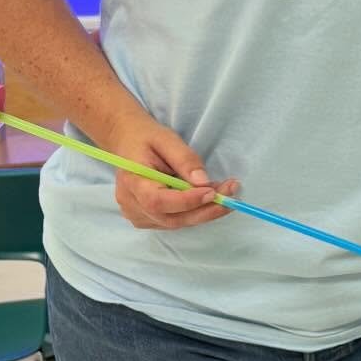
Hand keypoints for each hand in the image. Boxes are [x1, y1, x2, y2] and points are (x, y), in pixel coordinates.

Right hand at [103, 114, 239, 230]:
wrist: (128, 142)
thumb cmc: (147, 138)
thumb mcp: (166, 139)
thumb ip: (185, 160)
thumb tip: (203, 182)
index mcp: (132, 182)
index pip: (158, 201)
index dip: (187, 201)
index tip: (213, 192)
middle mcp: (131, 204)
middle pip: (171, 218)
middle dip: (206, 209)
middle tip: (232, 195)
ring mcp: (138, 215)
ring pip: (177, 222)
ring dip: (205, 211)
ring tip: (225, 193)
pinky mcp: (147, 219)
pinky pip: (176, 221)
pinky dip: (196, 212)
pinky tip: (209, 198)